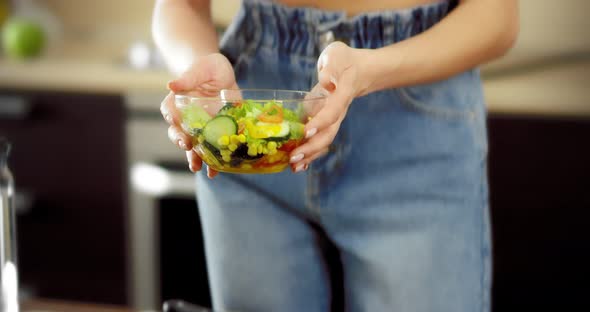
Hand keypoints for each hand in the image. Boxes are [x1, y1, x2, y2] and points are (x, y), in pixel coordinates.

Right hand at [160, 53, 237, 178]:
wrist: (224, 75)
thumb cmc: (209, 68)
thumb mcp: (202, 68)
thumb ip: (189, 77)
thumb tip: (171, 84)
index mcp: (177, 102)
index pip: (169, 111)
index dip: (171, 117)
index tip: (174, 121)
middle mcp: (185, 118)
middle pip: (177, 133)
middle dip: (180, 141)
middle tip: (186, 145)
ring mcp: (200, 129)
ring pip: (192, 147)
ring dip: (194, 158)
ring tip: (197, 167)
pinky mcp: (215, 134)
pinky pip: (212, 151)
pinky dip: (213, 162)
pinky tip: (215, 171)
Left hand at [290, 42, 370, 171]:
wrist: (357, 71)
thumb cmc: (343, 61)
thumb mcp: (337, 55)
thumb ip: (331, 68)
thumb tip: (326, 81)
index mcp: (341, 94)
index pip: (333, 111)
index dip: (320, 122)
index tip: (306, 131)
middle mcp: (338, 111)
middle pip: (328, 134)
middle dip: (311, 147)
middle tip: (293, 157)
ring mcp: (333, 119)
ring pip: (324, 141)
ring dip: (309, 155)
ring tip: (293, 166)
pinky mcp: (326, 123)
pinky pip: (319, 140)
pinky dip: (309, 153)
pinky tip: (296, 164)